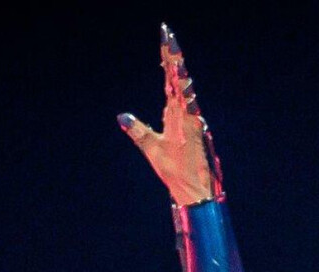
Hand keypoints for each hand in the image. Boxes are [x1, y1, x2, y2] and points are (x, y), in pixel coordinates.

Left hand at [117, 23, 222, 206]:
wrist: (189, 190)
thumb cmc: (174, 169)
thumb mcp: (149, 146)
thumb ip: (138, 130)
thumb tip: (121, 117)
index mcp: (173, 113)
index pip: (169, 80)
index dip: (167, 60)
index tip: (165, 40)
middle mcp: (183, 112)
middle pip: (176, 78)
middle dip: (172, 57)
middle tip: (168, 35)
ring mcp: (190, 121)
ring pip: (184, 90)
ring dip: (179, 72)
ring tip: (173, 53)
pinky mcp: (196, 132)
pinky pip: (192, 111)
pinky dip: (188, 98)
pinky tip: (183, 86)